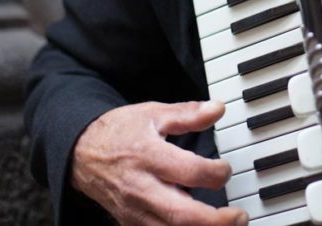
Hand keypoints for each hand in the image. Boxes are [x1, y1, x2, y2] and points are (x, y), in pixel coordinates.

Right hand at [71, 100, 247, 224]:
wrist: (82, 153)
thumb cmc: (121, 131)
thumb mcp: (154, 113)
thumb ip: (188, 114)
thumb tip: (218, 108)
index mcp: (149, 157)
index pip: (188, 172)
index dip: (214, 173)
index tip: (226, 169)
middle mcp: (142, 189)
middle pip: (180, 213)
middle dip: (213, 220)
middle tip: (239, 217)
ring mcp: (134, 211)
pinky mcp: (130, 223)